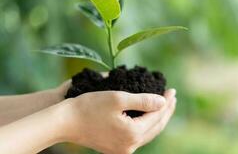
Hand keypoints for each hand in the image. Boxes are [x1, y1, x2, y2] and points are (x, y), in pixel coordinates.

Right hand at [59, 89, 175, 153]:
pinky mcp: (116, 147)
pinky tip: (150, 115)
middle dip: (166, 111)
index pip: (157, 116)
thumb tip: (163, 101)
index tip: (172, 90)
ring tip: (166, 105)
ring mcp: (122, 149)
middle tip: (173, 96)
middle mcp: (130, 146)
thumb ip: (144, 100)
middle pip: (156, 127)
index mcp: (132, 133)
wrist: (65, 122)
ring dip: (158, 118)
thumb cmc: (89, 107)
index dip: (166, 102)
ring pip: (149, 133)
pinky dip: (147, 124)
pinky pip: (139, 136)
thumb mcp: (118, 98)